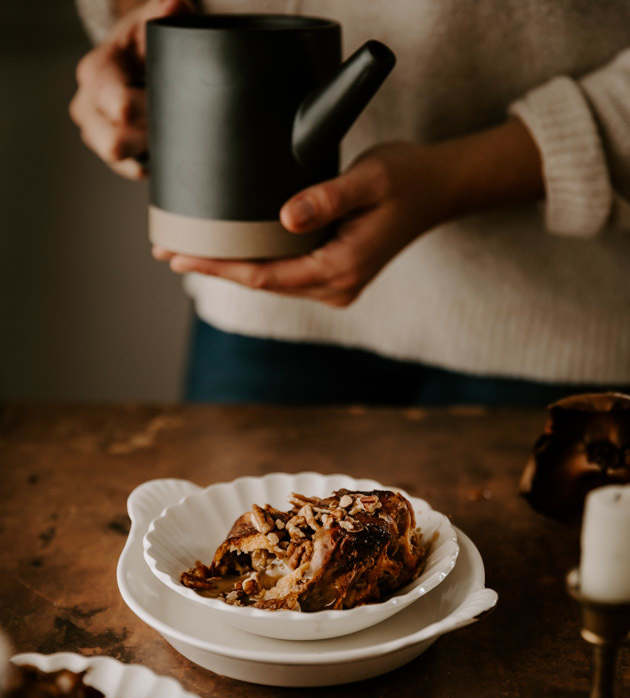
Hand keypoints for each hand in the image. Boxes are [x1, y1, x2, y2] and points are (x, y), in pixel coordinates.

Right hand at [69, 0, 192, 179]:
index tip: (171, 100)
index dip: (150, 110)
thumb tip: (174, 5)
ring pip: (120, 159)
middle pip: (114, 142)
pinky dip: (152, 162)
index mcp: (96, 72)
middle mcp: (87, 106)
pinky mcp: (110, 155)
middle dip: (148, 135)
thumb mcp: (153, 21)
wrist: (137, 60)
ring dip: (149, 149)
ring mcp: (94, 133)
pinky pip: (132, 171)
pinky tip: (164, 143)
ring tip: (167, 127)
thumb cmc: (146, 41)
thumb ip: (165, 12)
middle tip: (173, 118)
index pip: (118, 105)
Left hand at [153, 121, 542, 306]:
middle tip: (166, 250)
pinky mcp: (332, 274)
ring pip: (270, 280)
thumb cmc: (407, 178)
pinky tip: (227, 250)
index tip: (180, 256)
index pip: (266, 275)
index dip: (219, 268)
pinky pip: (284, 272)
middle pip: (261, 283)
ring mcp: (334, 285)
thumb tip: (285, 216)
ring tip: (186, 250)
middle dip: (214, 268)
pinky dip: (254, 262)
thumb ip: (328, 197)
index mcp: (340, 269)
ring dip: (231, 267)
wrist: (438, 190)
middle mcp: (334, 287)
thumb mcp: (370, 178)